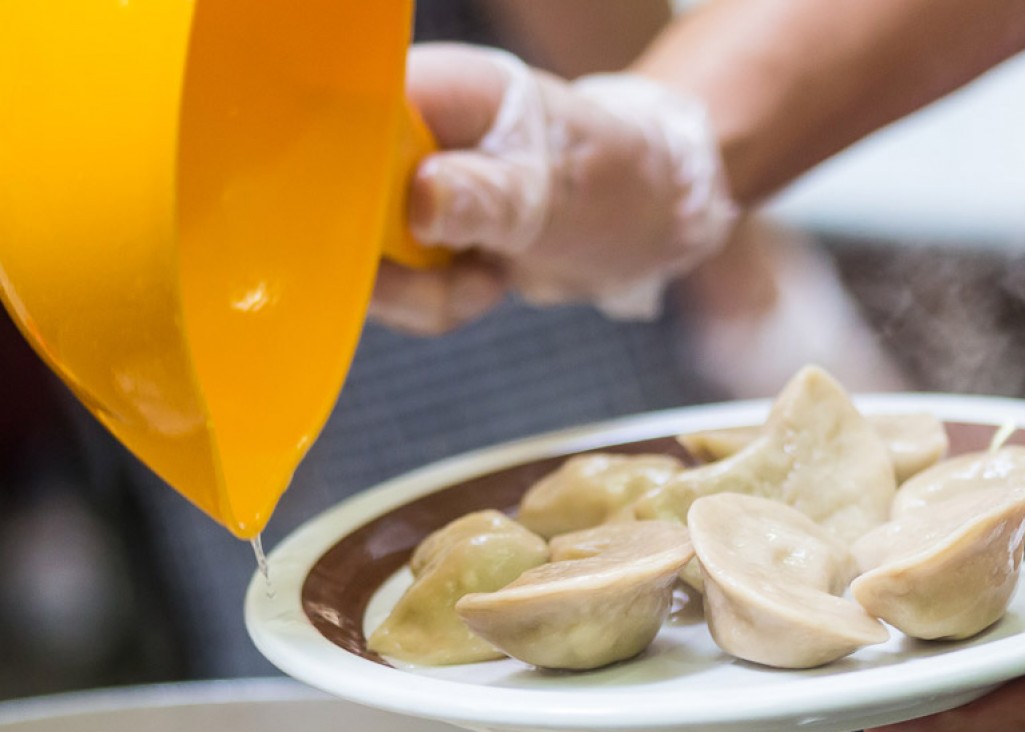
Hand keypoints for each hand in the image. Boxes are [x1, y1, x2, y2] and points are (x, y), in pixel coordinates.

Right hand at [371, 44, 737, 334]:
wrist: (641, 217)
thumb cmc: (609, 181)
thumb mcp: (555, 191)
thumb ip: (488, 196)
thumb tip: (421, 202)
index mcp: (434, 89)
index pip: (342, 123)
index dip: (338, 183)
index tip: (381, 236)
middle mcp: (402, 130)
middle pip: (335, 202)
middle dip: (395, 265)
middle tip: (472, 270)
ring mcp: (400, 182)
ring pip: (360, 256)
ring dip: (423, 292)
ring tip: (490, 277)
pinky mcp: (408, 229)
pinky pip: (391, 283)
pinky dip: (435, 302)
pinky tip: (486, 281)